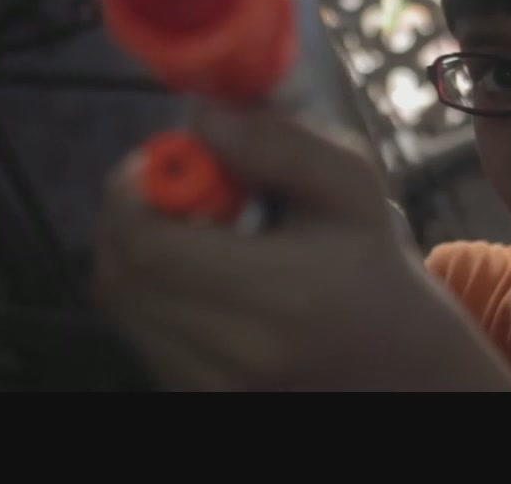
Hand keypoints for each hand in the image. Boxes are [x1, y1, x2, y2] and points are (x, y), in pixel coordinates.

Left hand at [92, 103, 510, 390]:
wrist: (390, 360)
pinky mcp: (192, 397)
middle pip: (121, 272)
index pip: (150, 245)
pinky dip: (150, 288)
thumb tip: (201, 114)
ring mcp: (211, 386)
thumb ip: (281, 143)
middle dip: (137, 213)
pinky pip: (136, 327)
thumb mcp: (350, 185)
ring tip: (202, 234)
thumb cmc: (367, 262)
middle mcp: (241, 353)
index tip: (180, 161)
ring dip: (140, 249)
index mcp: (284, 297)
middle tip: (185, 189)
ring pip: (120, 300)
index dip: (141, 190)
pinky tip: (201, 275)